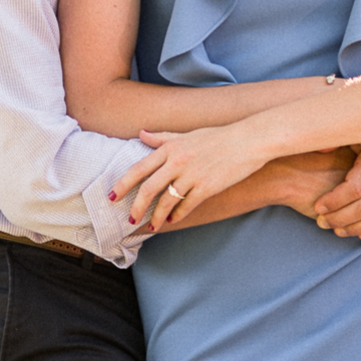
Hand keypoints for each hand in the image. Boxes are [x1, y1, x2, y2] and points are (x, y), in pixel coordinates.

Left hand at [116, 124, 266, 230]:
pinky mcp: (207, 187)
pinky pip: (186, 205)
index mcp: (170, 148)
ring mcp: (192, 175)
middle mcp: (177, 161)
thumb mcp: (187, 135)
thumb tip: (141, 134)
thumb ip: (162, 138)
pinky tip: (173, 220)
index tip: (112, 196)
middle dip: (136, 206)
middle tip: (129, 219)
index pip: (139, 168)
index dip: (123, 184)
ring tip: (152, 226)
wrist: (248, 141)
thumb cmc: (217, 136)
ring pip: (166, 201)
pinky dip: (177, 215)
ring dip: (156, 216)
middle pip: (148, 188)